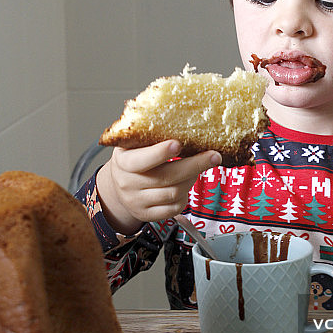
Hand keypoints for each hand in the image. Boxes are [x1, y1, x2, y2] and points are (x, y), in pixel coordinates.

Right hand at [96, 140, 220, 234]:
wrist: (118, 185)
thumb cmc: (133, 158)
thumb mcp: (133, 145)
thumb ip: (150, 136)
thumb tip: (183, 118)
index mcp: (123, 162)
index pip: (141, 160)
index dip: (160, 153)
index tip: (178, 143)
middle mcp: (128, 184)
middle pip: (166, 177)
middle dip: (194, 165)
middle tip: (214, 155)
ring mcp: (137, 201)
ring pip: (174, 193)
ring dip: (192, 178)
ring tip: (200, 166)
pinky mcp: (148, 214)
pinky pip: (174, 208)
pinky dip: (185, 195)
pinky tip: (187, 183)